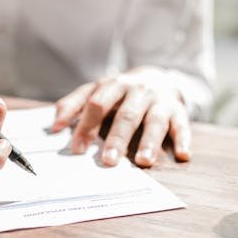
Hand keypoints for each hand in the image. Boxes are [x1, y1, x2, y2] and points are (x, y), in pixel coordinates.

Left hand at [51, 66, 191, 166]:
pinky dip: (184, 140)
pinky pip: (183, 126)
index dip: (86, 126)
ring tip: (143, 161)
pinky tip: (183, 155)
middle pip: (126, 115)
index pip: (97, 104)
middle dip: (117, 138)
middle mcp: (139, 92)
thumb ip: (74, 104)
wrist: (159, 76)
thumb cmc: (121, 91)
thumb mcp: (97, 90)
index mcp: (115, 85)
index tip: (77, 149)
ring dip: (149, 142)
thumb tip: (54, 125)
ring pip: (154, 122)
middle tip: (109, 160)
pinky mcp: (179, 112)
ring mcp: (160, 102)